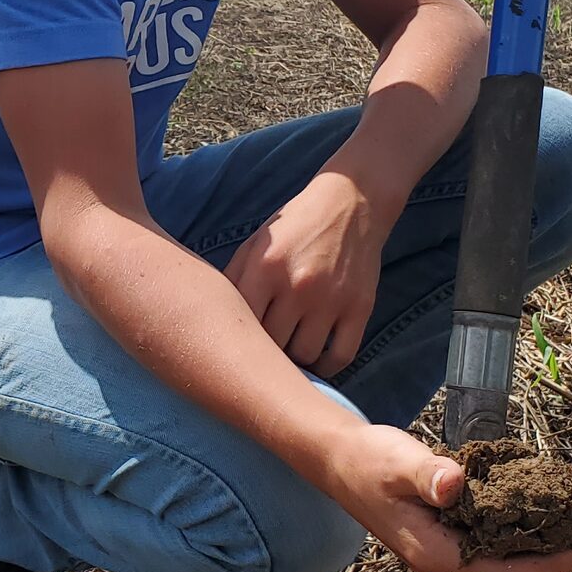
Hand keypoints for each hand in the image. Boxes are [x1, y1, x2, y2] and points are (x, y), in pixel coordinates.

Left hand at [223, 174, 386, 375]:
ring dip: (294, 362)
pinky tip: (316, 364)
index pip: (240, 324)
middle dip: (264, 352)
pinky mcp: (360, 307)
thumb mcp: (256, 243)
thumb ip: (233, 279)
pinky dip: (326, 369)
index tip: (235, 346)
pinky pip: (341, 356)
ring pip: (304, 356)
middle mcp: (298, 285)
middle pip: (271, 345)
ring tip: (287, 357)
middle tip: (261, 355)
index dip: (235, 341)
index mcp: (265, 268)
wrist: (352, 202)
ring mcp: (331, 299)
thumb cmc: (295, 226)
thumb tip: (211, 320)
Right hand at [327, 424, 571, 571]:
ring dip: (536, 547)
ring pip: (502, 565)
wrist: (340, 463)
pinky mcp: (445, 545)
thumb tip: (454, 484)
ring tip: (568, 520)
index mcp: (437, 555)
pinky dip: (516, 536)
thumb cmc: (370, 462)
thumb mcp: (400, 462)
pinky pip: (490, 551)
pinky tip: (533, 511)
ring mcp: (444, 560)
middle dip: (551, 556)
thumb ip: (429, 475)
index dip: (550, 564)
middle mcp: (443, 567)